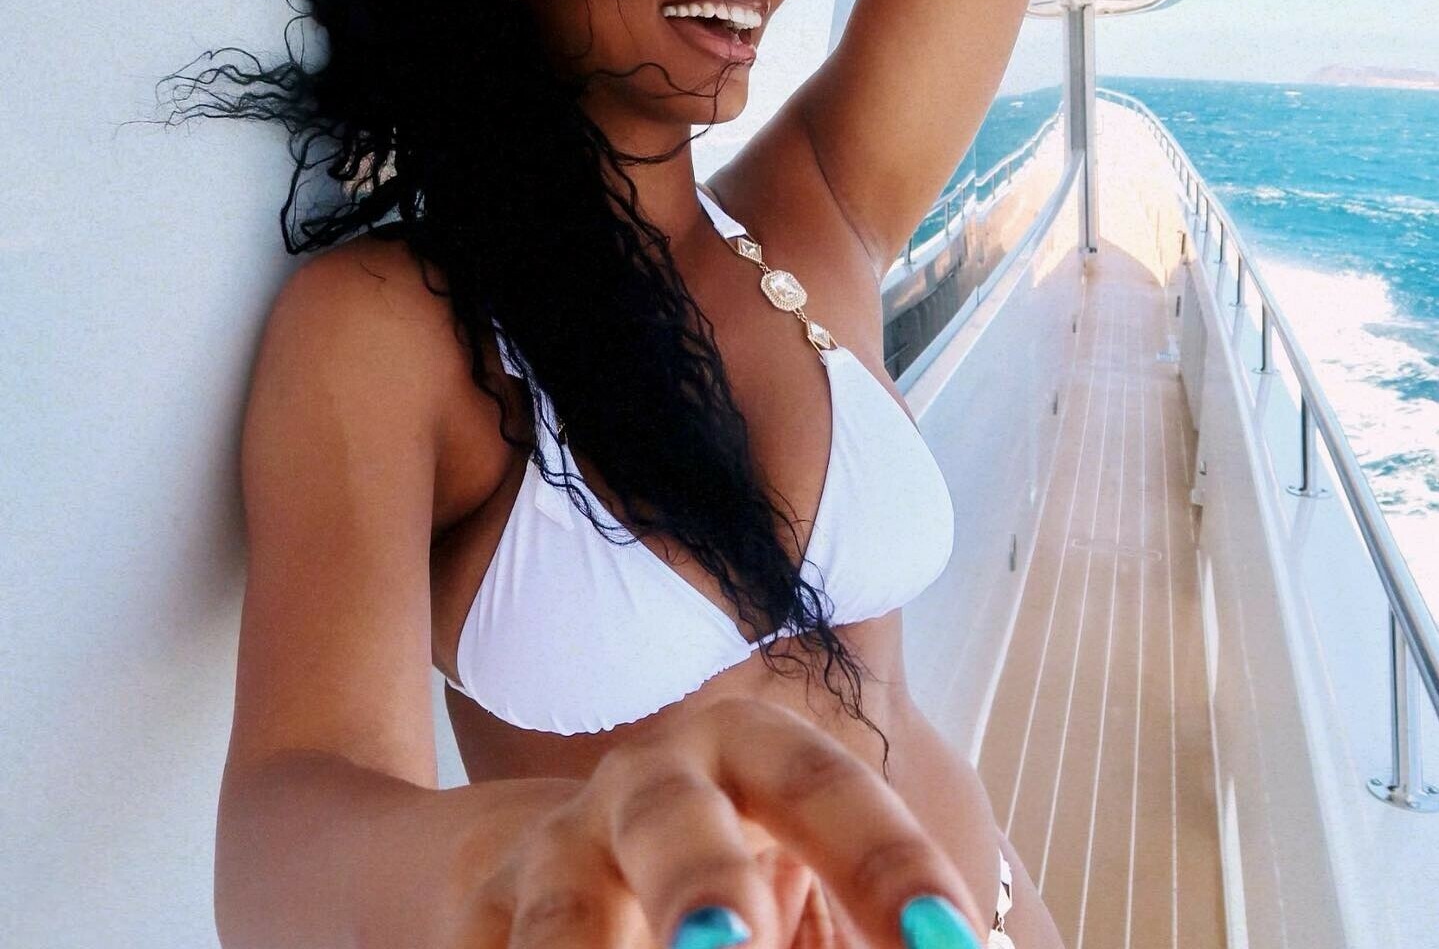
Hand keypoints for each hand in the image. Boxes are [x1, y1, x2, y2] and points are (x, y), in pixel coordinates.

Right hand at [446, 696, 987, 947]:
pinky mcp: (479, 922)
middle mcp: (646, 791)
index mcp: (745, 756)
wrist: (546, 860)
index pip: (820, 784)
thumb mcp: (793, 888)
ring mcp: (551, 855)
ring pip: (559, 911)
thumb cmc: (722, 877)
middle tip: (733, 947)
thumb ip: (855, 926)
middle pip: (668, 816)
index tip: (949, 946)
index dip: (885, 860)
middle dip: (700, 882)